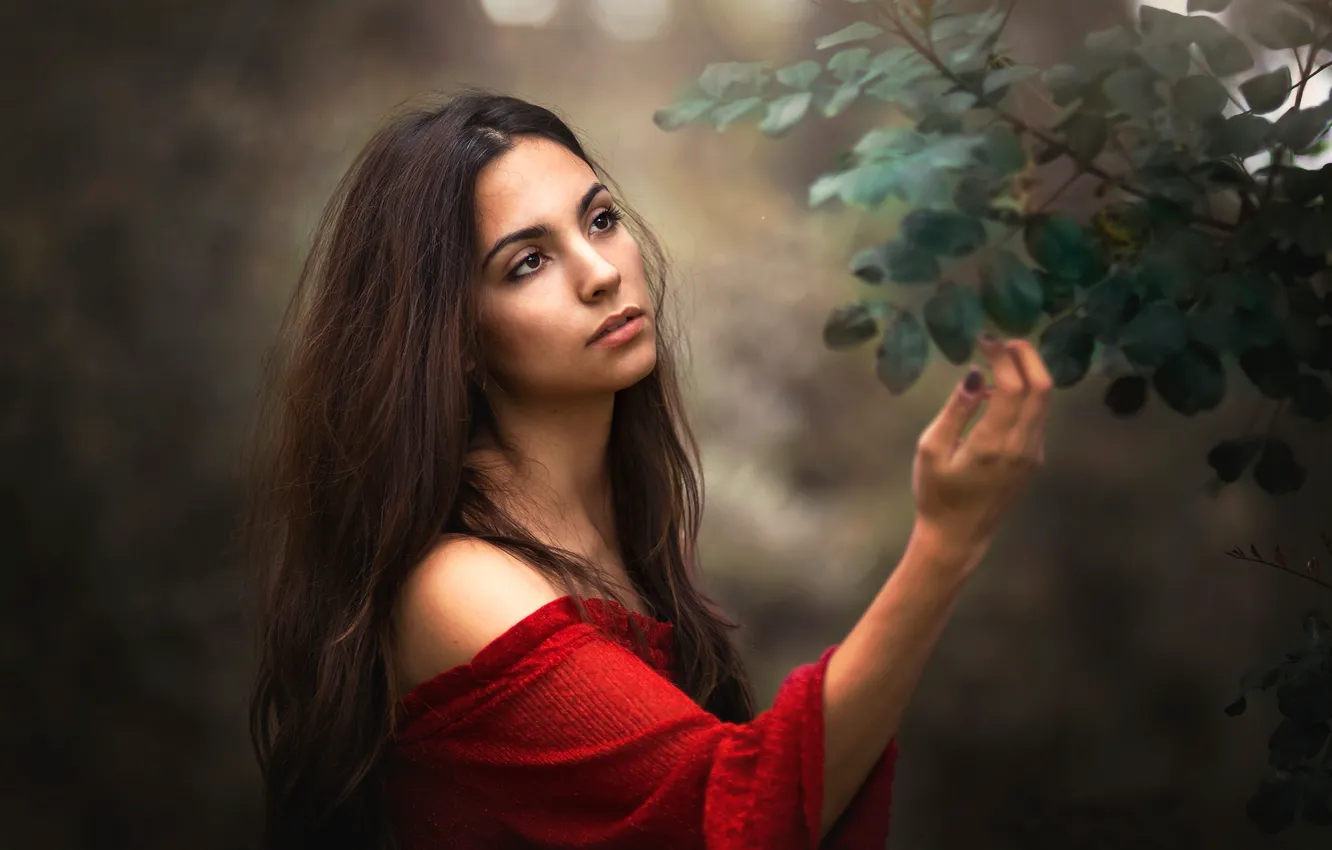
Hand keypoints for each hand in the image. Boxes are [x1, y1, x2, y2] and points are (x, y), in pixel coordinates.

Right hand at [910, 333, 1052, 564]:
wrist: (958, 536)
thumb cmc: (936, 494)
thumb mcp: (931, 450)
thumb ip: (956, 410)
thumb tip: (976, 376)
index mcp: (994, 444)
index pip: (1012, 387)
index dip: (1002, 357)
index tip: (984, 340)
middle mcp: (1022, 447)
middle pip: (1042, 388)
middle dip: (1027, 356)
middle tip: (1003, 341)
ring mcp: (1033, 454)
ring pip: (1044, 401)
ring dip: (1028, 374)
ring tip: (1002, 360)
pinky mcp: (1034, 459)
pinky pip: (1037, 417)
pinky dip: (1025, 395)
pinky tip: (1000, 393)